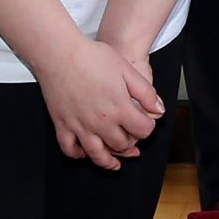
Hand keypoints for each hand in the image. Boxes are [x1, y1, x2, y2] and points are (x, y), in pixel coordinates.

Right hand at [32, 37, 163, 169]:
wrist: (60, 54)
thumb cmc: (92, 58)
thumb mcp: (127, 69)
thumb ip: (146, 92)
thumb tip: (158, 110)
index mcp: (120, 108)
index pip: (143, 131)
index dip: (148, 128)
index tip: (146, 124)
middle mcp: (101, 122)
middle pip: (121, 145)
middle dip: (130, 145)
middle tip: (132, 141)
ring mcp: (80, 126)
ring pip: (97, 154)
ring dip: (108, 161)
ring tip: (114, 164)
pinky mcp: (62, 125)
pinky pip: (70, 149)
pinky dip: (78, 154)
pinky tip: (84, 152)